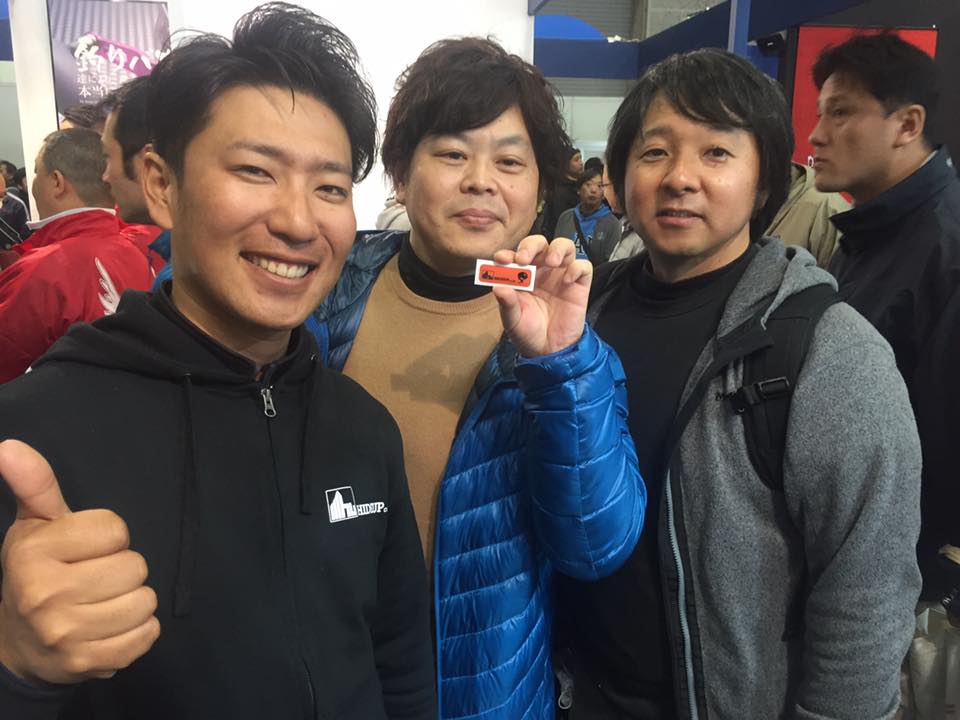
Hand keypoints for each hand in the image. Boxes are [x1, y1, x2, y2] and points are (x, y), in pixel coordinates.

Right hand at [0, 439, 159, 683]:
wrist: (19, 645)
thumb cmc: (37, 571)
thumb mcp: (34, 524)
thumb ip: (34, 483)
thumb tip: (8, 447)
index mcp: (33, 554)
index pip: (115, 529)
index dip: (108, 536)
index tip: (85, 549)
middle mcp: (45, 595)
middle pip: (134, 566)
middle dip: (123, 568)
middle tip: (95, 578)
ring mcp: (67, 634)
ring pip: (145, 599)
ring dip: (134, 599)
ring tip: (104, 602)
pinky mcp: (90, 663)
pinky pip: (148, 634)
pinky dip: (139, 629)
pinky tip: (112, 626)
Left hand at [492, 235, 591, 357]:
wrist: (549, 351)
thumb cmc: (528, 332)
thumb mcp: (512, 320)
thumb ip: (506, 303)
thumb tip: (498, 287)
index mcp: (521, 276)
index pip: (515, 255)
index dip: (508, 254)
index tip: (502, 260)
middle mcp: (541, 271)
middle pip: (539, 244)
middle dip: (531, 245)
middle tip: (525, 258)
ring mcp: (561, 275)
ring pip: (565, 247)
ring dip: (557, 249)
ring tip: (551, 262)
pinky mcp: (579, 285)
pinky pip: (584, 267)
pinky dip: (576, 268)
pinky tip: (566, 280)